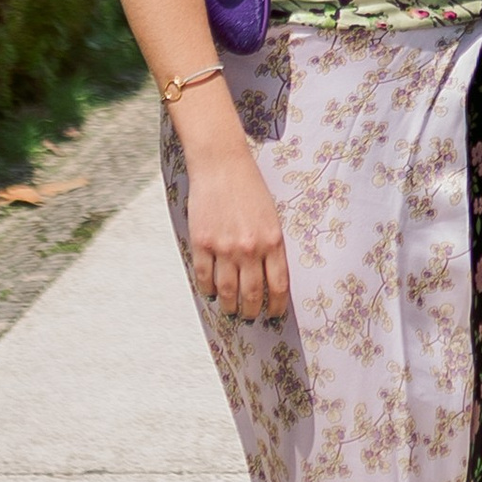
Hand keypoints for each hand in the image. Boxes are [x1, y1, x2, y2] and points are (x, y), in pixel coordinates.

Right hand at [187, 136, 291, 318]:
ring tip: (231, 311)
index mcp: (273, 241)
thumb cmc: (250, 188)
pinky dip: (208, 290)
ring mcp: (224, 247)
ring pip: (228, 291)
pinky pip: (205, 277)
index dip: (276, 305)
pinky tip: (212, 294)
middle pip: (252, 293)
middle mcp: (250, 248)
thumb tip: (268, 275)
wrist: (222, 165)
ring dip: (230, 306)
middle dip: (252, 311)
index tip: (274, 314)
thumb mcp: (272, 216)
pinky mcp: (202, 243)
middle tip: (250, 316)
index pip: (278, 285)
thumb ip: (271, 245)